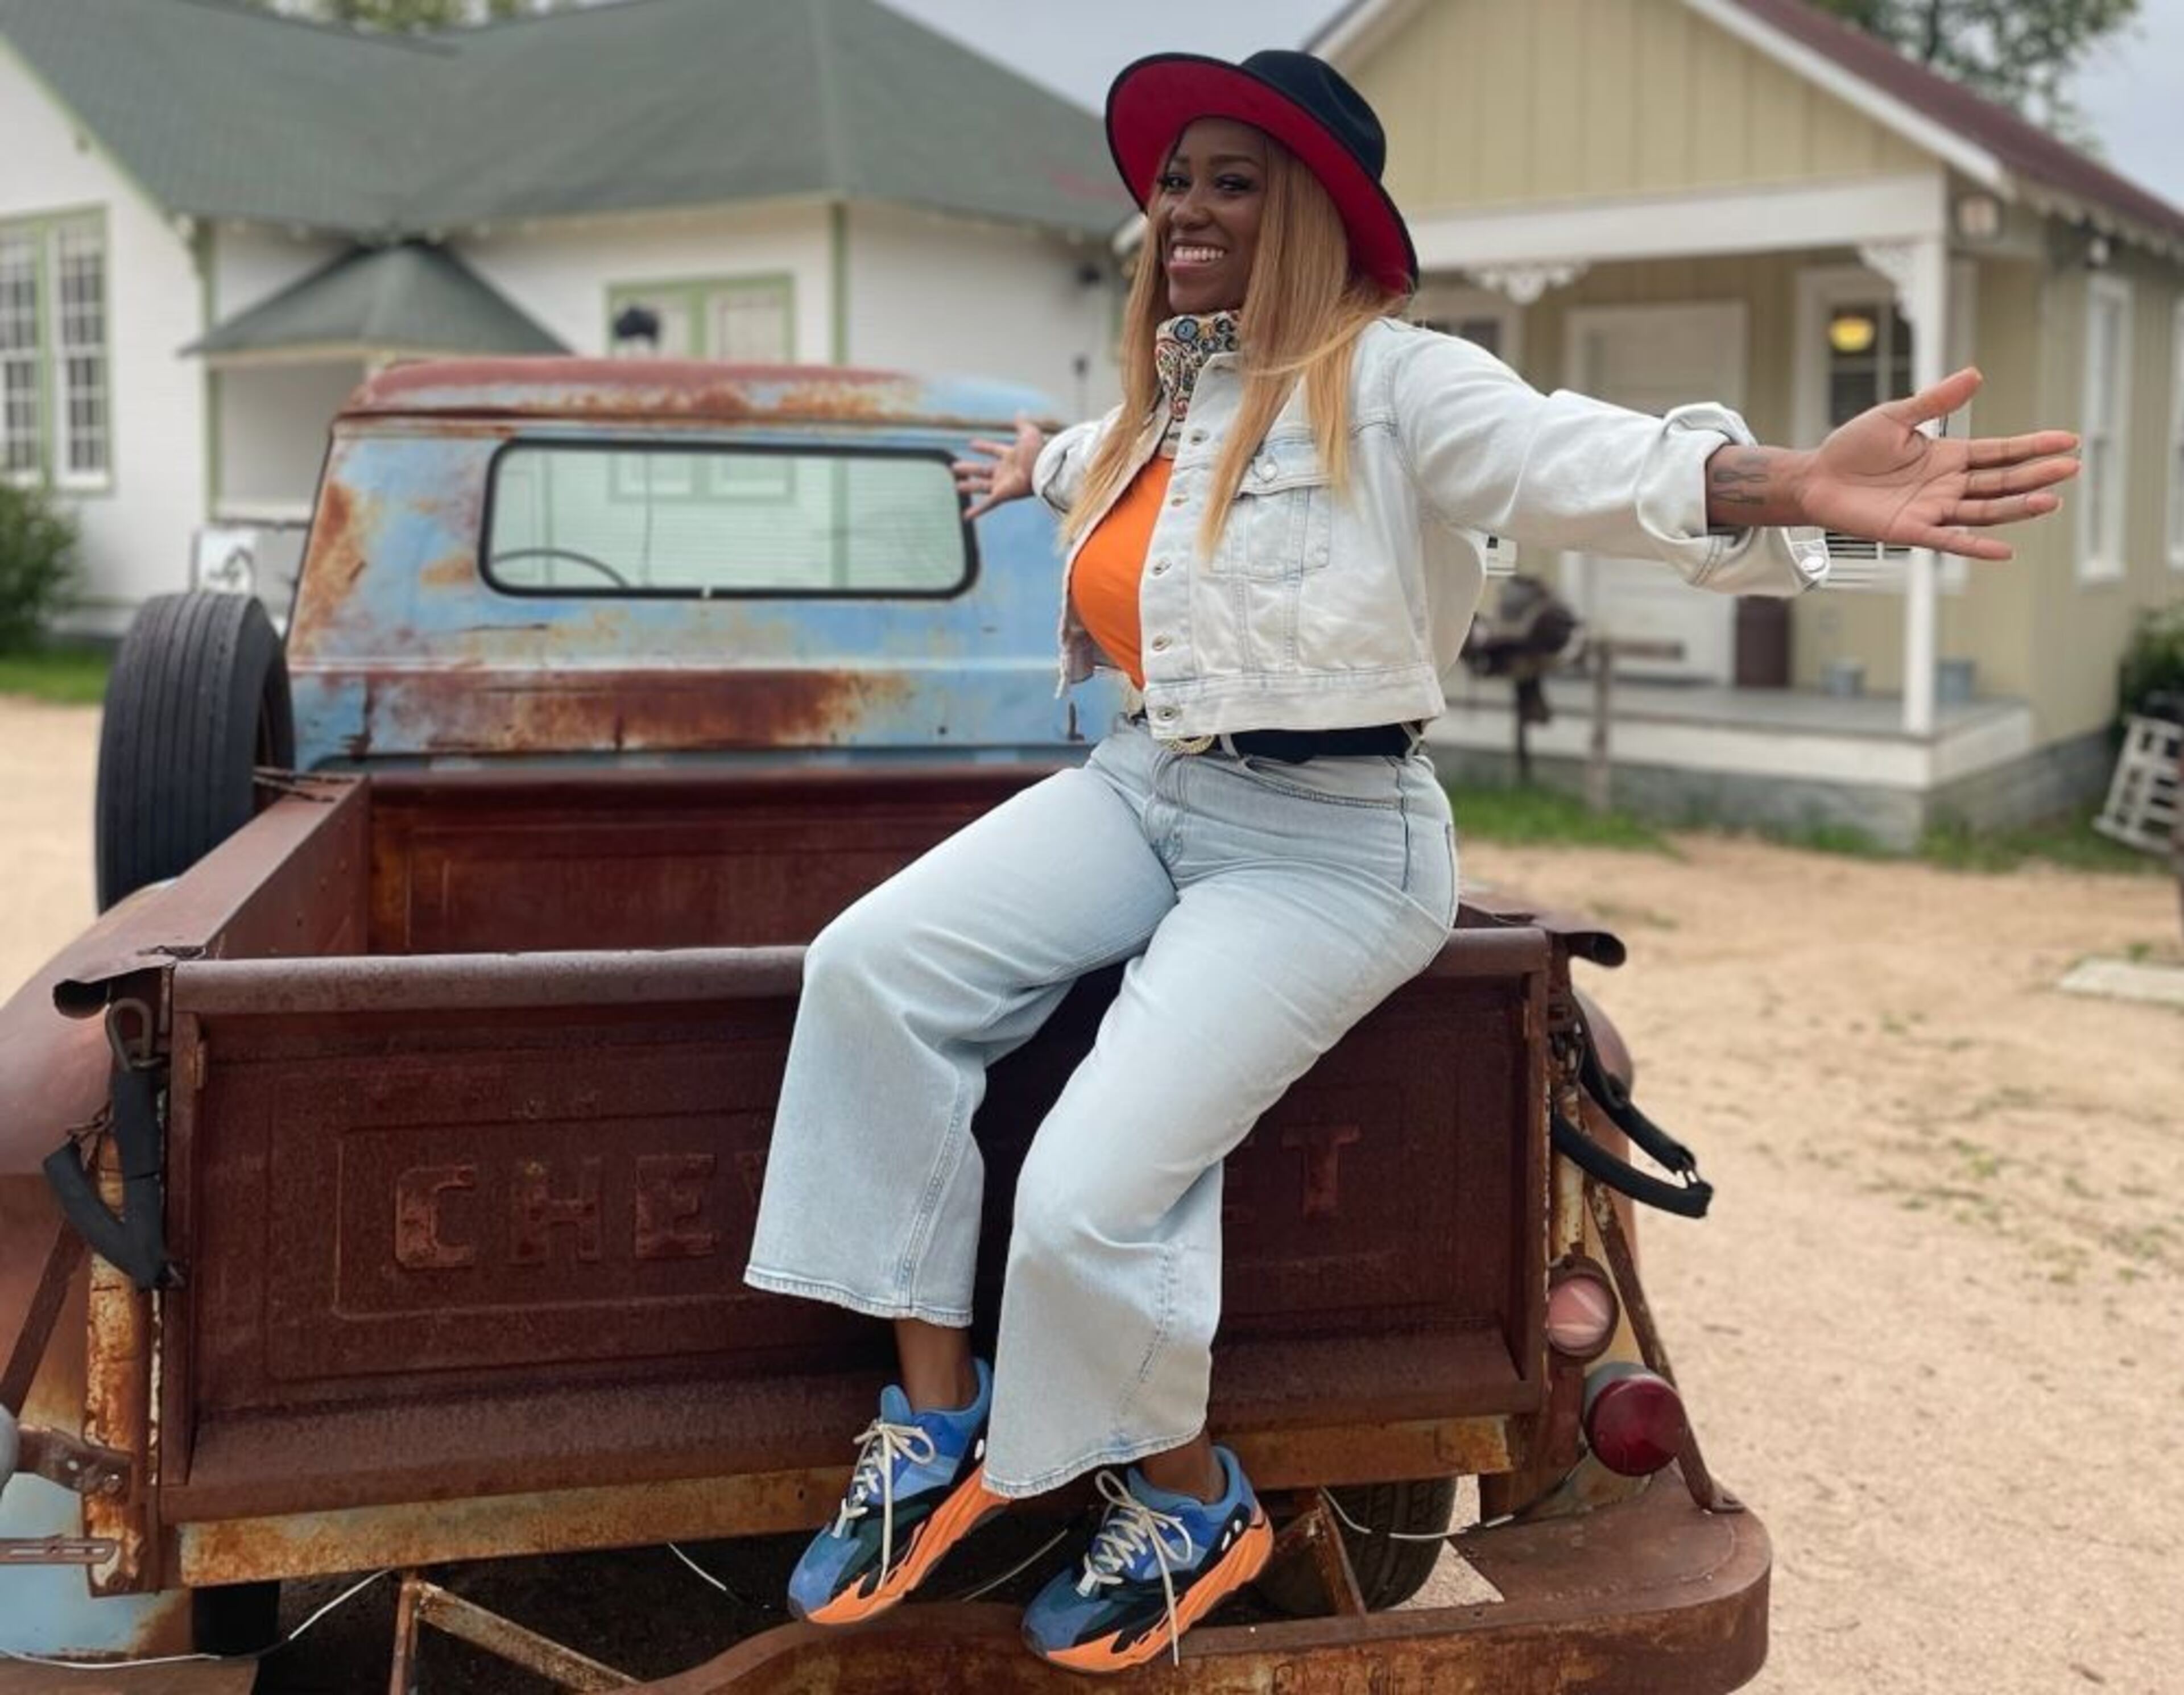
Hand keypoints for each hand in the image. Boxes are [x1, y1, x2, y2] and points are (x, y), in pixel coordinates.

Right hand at [953, 415, 1045, 520]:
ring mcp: (1003, 484)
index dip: (984, 447)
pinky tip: (965, 517)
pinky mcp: (1002, 494)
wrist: (1044, 468)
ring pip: (981, 486)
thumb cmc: (1039, 451)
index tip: (971, 444)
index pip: (994, 450)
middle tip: (954, 467)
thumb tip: (1020, 412)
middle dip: (969, 469)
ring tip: (957, 486)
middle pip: (983, 470)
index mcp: (1011, 456)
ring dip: (969, 487)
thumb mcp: (1029, 433)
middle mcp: (1006, 471)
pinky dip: (976, 511)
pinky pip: (987, 504)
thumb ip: (1022, 424)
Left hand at [1797, 368, 2078, 561]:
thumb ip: (1936, 401)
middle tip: (2071, 468)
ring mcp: (1931, 509)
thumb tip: (1975, 374)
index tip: (2067, 441)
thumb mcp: (1896, 416)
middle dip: (2036, 475)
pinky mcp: (1910, 530)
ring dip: (2016, 507)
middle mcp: (1946, 485)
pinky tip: (2004, 549)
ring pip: (1984, 510)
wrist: (1816, 477)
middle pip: (2001, 481)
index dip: (2033, 447)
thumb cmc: (1851, 448)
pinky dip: (1974, 546)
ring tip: (2050, 500)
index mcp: (1948, 456)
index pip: (2001, 452)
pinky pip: (1948, 540)